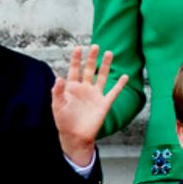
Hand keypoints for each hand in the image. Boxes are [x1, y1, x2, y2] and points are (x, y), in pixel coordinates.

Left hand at [51, 45, 128, 167]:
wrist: (75, 136)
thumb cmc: (64, 122)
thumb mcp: (57, 107)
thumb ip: (57, 93)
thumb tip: (58, 78)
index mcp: (72, 88)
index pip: (74, 70)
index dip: (76, 59)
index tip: (78, 48)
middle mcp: (84, 89)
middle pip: (89, 70)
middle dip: (92, 58)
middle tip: (95, 46)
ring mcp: (95, 95)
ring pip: (102, 77)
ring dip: (105, 66)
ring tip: (109, 53)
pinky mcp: (104, 103)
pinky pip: (114, 92)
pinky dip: (120, 85)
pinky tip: (125, 76)